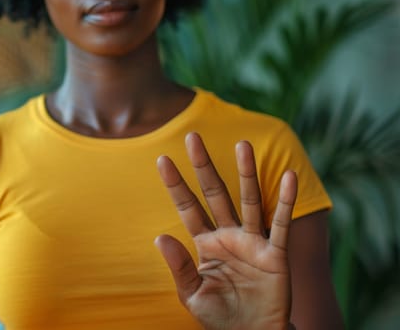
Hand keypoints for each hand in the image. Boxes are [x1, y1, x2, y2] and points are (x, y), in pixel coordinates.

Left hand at [155, 133, 297, 329]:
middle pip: (215, 194)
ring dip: (246, 173)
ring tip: (242, 144)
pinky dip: (286, 201)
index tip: (162, 159)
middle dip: (204, 166)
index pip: (188, 208)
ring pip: (248, 200)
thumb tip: (159, 236)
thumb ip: (179, 267)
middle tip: (193, 136)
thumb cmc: (219, 316)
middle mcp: (228, 235)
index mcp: (205, 244)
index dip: (176, 184)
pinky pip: (281, 224)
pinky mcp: (275, 254)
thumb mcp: (192, 295)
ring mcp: (252, 242)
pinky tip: (288, 177)